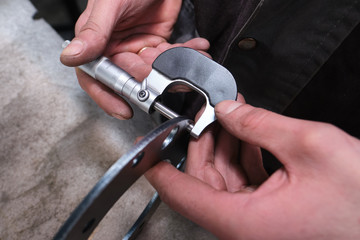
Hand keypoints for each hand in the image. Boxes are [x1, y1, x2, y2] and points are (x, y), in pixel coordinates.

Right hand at [60, 0, 187, 118]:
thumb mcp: (109, 4)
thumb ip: (93, 32)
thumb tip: (70, 57)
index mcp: (98, 42)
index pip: (96, 76)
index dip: (107, 95)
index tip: (123, 109)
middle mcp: (117, 48)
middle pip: (130, 77)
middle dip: (150, 79)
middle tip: (165, 75)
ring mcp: (139, 47)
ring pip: (155, 70)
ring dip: (173, 67)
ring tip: (189, 59)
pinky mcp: (159, 42)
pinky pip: (171, 56)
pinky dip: (186, 54)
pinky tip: (197, 49)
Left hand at [146, 99, 359, 238]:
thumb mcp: (309, 147)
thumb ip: (261, 124)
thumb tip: (228, 111)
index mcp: (243, 220)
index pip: (182, 194)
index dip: (160, 169)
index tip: (148, 151)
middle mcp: (244, 227)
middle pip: (202, 180)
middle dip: (203, 141)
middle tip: (209, 114)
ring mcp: (257, 223)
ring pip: (223, 179)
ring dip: (225, 145)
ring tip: (233, 117)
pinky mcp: (270, 214)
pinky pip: (244, 182)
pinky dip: (243, 156)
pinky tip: (250, 134)